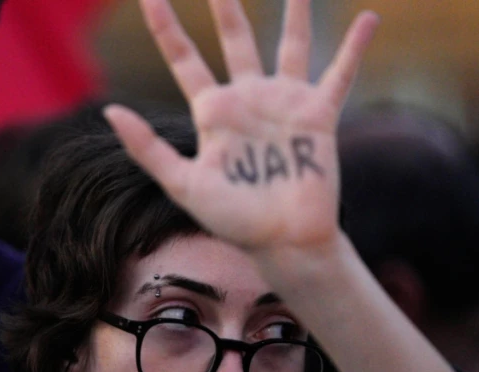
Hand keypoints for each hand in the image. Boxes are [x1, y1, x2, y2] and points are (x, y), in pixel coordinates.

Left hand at [105, 0, 377, 254]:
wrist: (282, 241)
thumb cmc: (231, 219)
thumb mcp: (181, 184)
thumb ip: (147, 147)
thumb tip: (109, 110)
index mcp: (212, 112)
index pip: (184, 59)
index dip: (167, 28)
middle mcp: (247, 100)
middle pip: (235, 41)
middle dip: (227, 9)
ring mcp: (283, 104)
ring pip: (289, 46)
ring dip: (293, 14)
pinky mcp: (318, 116)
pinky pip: (338, 73)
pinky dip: (354, 47)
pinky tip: (369, 18)